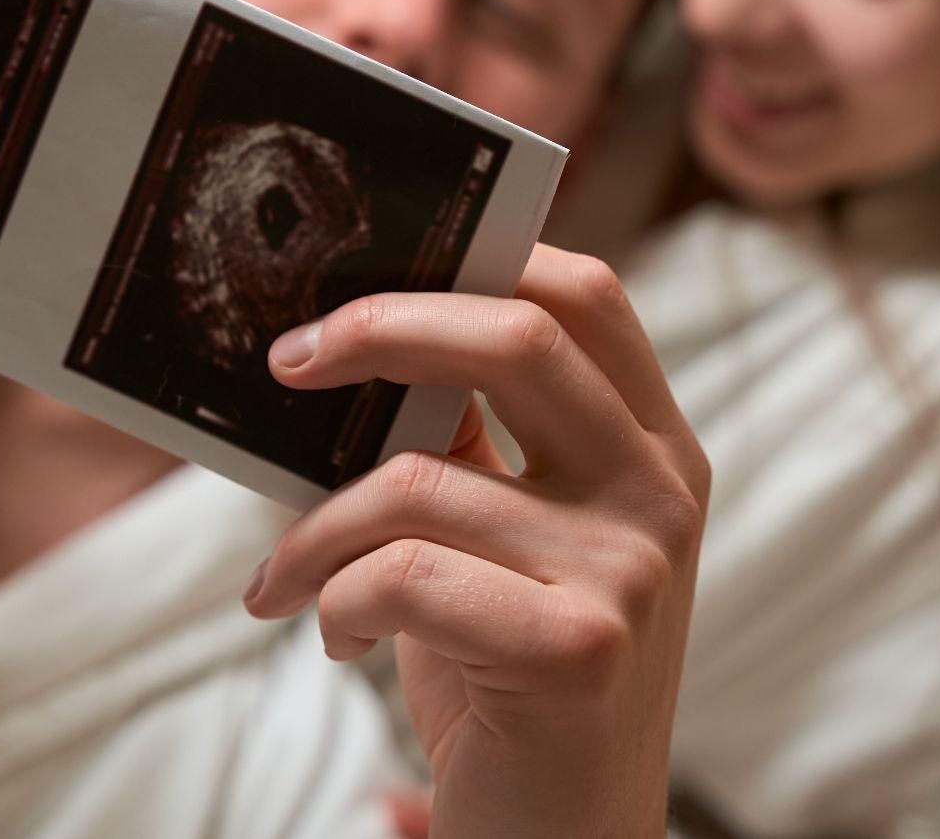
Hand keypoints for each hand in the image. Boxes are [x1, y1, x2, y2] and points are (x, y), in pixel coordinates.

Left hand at [244, 244, 709, 838]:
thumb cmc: (514, 678)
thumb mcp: (508, 540)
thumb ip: (470, 443)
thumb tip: (345, 343)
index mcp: (652, 445)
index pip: (582, 293)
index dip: (469, 261)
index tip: (357, 284)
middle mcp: (660, 492)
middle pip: (518, 336)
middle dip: (380, 331)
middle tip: (286, 362)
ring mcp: (630, 569)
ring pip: (419, 480)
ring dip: (311, 532)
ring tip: (278, 579)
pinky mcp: (578, 648)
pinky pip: (402, 576)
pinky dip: (331, 599)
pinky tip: (333, 638)